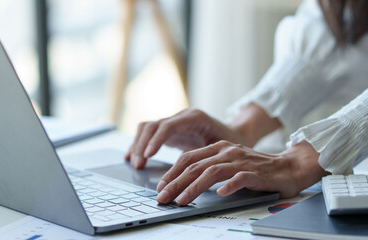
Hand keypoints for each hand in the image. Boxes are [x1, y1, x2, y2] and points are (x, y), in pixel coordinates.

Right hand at [125, 108, 244, 168]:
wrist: (236, 133)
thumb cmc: (232, 142)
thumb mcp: (222, 147)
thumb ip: (206, 155)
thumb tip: (192, 171)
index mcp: (194, 118)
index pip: (168, 126)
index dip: (156, 140)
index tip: (148, 155)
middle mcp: (181, 117)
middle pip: (153, 125)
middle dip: (142, 145)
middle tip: (138, 164)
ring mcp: (173, 122)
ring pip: (147, 128)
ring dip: (138, 145)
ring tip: (135, 163)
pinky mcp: (169, 131)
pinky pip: (149, 134)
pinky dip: (139, 144)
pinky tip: (131, 156)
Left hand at [155, 140, 327, 205]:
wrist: (290, 167)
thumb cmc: (258, 169)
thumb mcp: (230, 165)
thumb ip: (211, 169)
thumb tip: (184, 184)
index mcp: (219, 148)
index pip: (189, 158)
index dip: (172, 172)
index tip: (160, 187)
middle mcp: (228, 152)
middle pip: (195, 165)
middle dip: (175, 182)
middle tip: (162, 197)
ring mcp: (242, 161)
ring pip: (211, 172)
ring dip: (193, 187)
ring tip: (181, 200)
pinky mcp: (256, 172)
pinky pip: (240, 178)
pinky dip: (228, 186)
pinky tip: (219, 195)